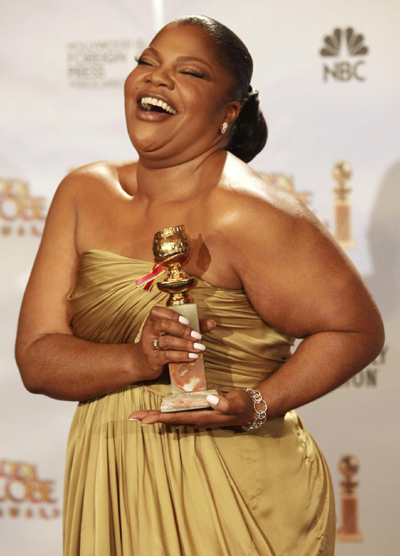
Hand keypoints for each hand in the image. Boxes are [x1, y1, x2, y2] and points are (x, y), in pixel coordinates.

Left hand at [128, 389, 256, 428]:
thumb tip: (211, 399)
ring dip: (156, 415)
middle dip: (151, 417)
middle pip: (170, 419)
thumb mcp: (237, 403)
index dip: (160, 418)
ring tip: (140, 415)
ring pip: (172, 416)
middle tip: (133, 418)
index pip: (177, 417)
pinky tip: (159, 410)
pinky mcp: (199, 410)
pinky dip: (166, 411)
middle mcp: (197, 418)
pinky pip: (179, 412)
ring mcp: (197, 415)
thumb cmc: (243, 405)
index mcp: (203, 416)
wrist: (250, 409)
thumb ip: (226, 403)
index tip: (145, 420)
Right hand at [133, 305, 214, 380]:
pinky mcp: (153, 358)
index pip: (158, 311)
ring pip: (167, 341)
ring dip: (185, 344)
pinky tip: (192, 356)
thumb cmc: (161, 343)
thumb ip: (191, 326)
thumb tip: (211, 323)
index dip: (173, 315)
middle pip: (163, 325)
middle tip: (197, 335)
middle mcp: (149, 330)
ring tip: (199, 347)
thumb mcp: (171, 333)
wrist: (142, 362)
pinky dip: (182, 355)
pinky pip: (167, 355)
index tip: (187, 321)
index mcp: (152, 320)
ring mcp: (149, 344)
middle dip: (182, 330)